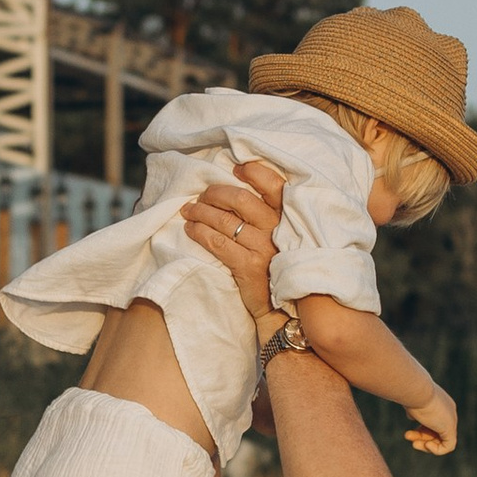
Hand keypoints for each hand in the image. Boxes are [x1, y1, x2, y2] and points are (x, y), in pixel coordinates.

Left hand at [181, 160, 287, 327]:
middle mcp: (277, 229)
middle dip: (215, 193)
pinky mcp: (247, 266)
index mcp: (287, 218)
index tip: (236, 169)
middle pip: (240, 199)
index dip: (253, 172)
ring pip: (224, 220)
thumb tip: (235, 190)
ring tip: (188, 211)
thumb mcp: (281, 237)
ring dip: (200, 212)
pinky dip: (199, 232)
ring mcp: (263, 248)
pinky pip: (217, 243)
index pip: (274, 185)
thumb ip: (267, 215)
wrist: (280, 307)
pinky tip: (191, 230)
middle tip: (202, 196)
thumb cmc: (275, 266)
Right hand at [404, 385, 457, 457]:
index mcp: (442, 404)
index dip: (421, 431)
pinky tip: (426, 444)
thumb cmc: (411, 394)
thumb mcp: (412, 402)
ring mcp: (451, 420)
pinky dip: (436, 450)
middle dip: (422, 437)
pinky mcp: (450, 428)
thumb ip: (415, 410)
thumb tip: (412, 416)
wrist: (416, 390)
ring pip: (443, 440)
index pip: (434, 422)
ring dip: (426, 445)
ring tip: (414, 444)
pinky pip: (448, 446)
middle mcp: (449, 411)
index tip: (408, 432)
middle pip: (438, 431)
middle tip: (407, 437)